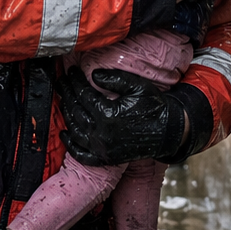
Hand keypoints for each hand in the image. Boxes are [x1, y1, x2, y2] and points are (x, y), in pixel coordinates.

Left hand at [58, 67, 189, 164]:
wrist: (168, 132)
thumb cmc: (154, 106)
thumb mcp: (138, 86)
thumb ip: (115, 78)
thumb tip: (94, 75)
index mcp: (108, 114)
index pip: (83, 94)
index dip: (75, 81)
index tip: (71, 71)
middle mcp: (102, 133)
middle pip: (76, 110)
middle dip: (67, 94)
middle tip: (62, 81)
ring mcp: (102, 148)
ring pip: (75, 129)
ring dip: (66, 113)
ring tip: (64, 99)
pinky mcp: (106, 158)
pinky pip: (82, 154)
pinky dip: (71, 145)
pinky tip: (65, 134)